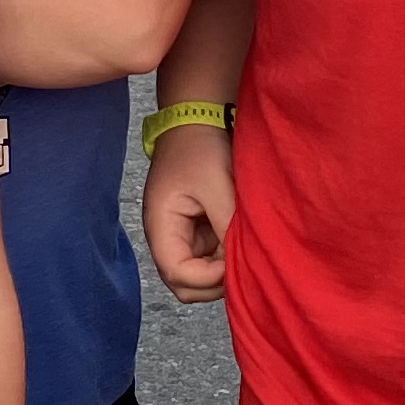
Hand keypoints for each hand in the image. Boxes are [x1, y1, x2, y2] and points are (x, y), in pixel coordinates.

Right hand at [141, 124, 233, 303]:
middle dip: (213, 283)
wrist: (196, 119)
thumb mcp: (216, 187)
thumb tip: (240, 260)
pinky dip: (225, 257)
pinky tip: (241, 240)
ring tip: (243, 249)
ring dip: (221, 271)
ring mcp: (181, 235)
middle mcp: (166, 237)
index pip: (177, 273)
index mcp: (161, 227)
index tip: (232, 263)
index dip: (207, 278)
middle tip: (241, 263)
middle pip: (184, 284)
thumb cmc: (200, 149)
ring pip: (199, 276)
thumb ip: (226, 226)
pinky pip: (209, 258)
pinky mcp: (196, 230)